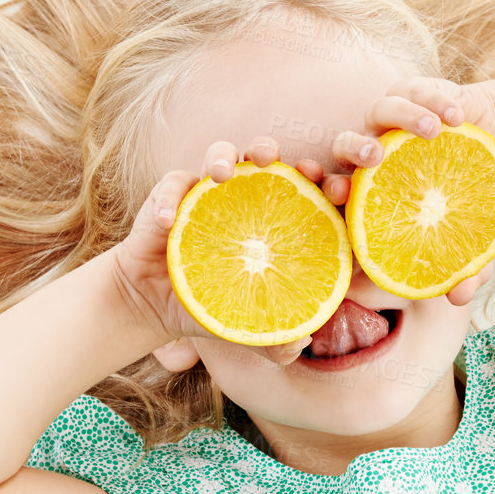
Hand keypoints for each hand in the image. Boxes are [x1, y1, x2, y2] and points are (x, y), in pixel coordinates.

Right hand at [108, 134, 320, 367]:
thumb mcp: (249, 325)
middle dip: (280, 153)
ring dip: (225, 155)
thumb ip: (278, 337)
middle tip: (282, 165)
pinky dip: (169, 199)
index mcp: (274, 219)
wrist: (156, 305)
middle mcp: (245, 196)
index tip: (337, 189)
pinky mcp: (174, 194)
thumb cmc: (213, 305)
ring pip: (222, 152)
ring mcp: (209, 191)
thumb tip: (303, 341)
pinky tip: (167, 221)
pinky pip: (173, 184)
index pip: (308, 190)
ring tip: (222, 174)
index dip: (327, 182)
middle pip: (268, 156)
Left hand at [288, 76, 494, 307]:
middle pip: (343, 146)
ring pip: (379, 111)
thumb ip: (463, 267)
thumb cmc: (466, 201)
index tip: (334, 191)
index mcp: (367, 189)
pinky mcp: (411, 92)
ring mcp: (388, 120)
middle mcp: (370, 153)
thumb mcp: (468, 238)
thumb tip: (461, 298)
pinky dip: (434, 101)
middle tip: (374, 157)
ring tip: (430, 131)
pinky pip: (414, 91)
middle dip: (352, 149)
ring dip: (401, 118)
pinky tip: (455, 117)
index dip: (327, 189)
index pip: (335, 191)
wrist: (490, 145)